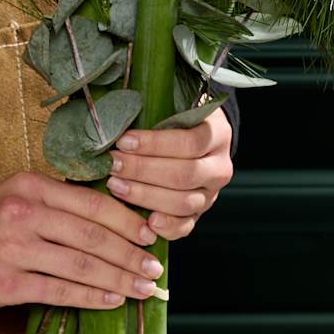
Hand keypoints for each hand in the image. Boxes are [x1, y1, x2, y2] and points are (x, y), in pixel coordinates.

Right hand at [0, 171, 165, 311]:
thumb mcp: (16, 194)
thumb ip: (58, 201)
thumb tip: (114, 219)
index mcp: (32, 186)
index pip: (92, 203)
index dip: (127, 220)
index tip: (151, 234)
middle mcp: (25, 214)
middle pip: (92, 235)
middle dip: (130, 254)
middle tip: (155, 268)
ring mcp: (15, 250)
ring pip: (81, 265)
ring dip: (118, 278)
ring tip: (142, 287)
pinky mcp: (6, 284)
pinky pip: (59, 292)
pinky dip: (91, 296)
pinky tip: (112, 300)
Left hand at [104, 108, 233, 240]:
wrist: (196, 141)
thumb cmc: (177, 121)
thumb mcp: (175, 107)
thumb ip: (156, 110)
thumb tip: (117, 119)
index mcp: (217, 135)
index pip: (190, 142)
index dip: (155, 144)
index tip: (124, 141)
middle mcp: (219, 167)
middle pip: (184, 174)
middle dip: (143, 170)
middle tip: (113, 164)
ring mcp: (211, 194)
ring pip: (184, 202)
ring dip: (146, 196)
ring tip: (116, 185)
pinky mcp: (199, 214)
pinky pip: (186, 226)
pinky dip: (166, 227)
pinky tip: (146, 221)